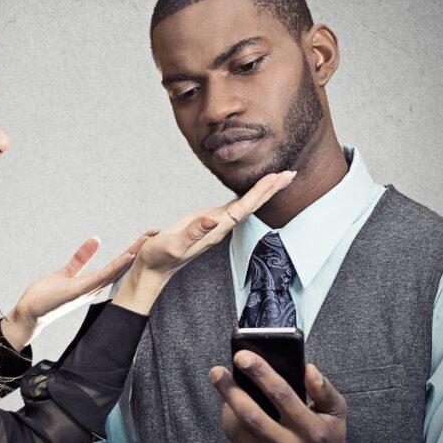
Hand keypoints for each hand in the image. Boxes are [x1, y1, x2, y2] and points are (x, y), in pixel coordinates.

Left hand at [2, 232, 154, 349]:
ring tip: (145, 244)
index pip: (118, 263)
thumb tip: (96, 240)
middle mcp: (95, 286)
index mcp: (94, 282)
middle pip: (121, 266)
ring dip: (130, 257)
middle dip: (138, 251)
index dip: (133, 250)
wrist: (30, 312)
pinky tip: (125, 259)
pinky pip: (99, 278)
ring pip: (114, 271)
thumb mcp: (66, 272)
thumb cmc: (47, 296)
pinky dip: (114, 269)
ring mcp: (88, 289)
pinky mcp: (77, 291)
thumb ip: (81, 258)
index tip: (147, 237)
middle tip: (156, 235)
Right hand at [113, 171, 296, 315]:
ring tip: (277, 179)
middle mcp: (218, 227)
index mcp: (214, 230)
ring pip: (244, 205)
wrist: (152, 269)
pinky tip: (249, 192)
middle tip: (290, 173)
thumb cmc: (159, 258)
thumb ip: (192, 233)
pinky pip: (231, 206)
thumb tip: (210, 219)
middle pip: (250, 206)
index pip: (244, 208)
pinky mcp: (205, 222)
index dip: (260, 192)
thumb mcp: (172, 246)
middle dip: (270, 190)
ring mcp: (213, 224)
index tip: (277, 178)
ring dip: (261, 192)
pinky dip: (244, 196)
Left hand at [210, 353, 352, 442]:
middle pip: (252, 416)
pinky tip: (232, 414)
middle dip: (230, 390)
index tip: (243, 357)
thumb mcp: (336, 417)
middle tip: (217, 372)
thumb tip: (309, 369)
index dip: (260, 373)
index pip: (282, 395)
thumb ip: (325, 391)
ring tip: (223, 390)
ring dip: (226, 409)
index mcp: (312, 431)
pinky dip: (232, 428)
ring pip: (239, 433)